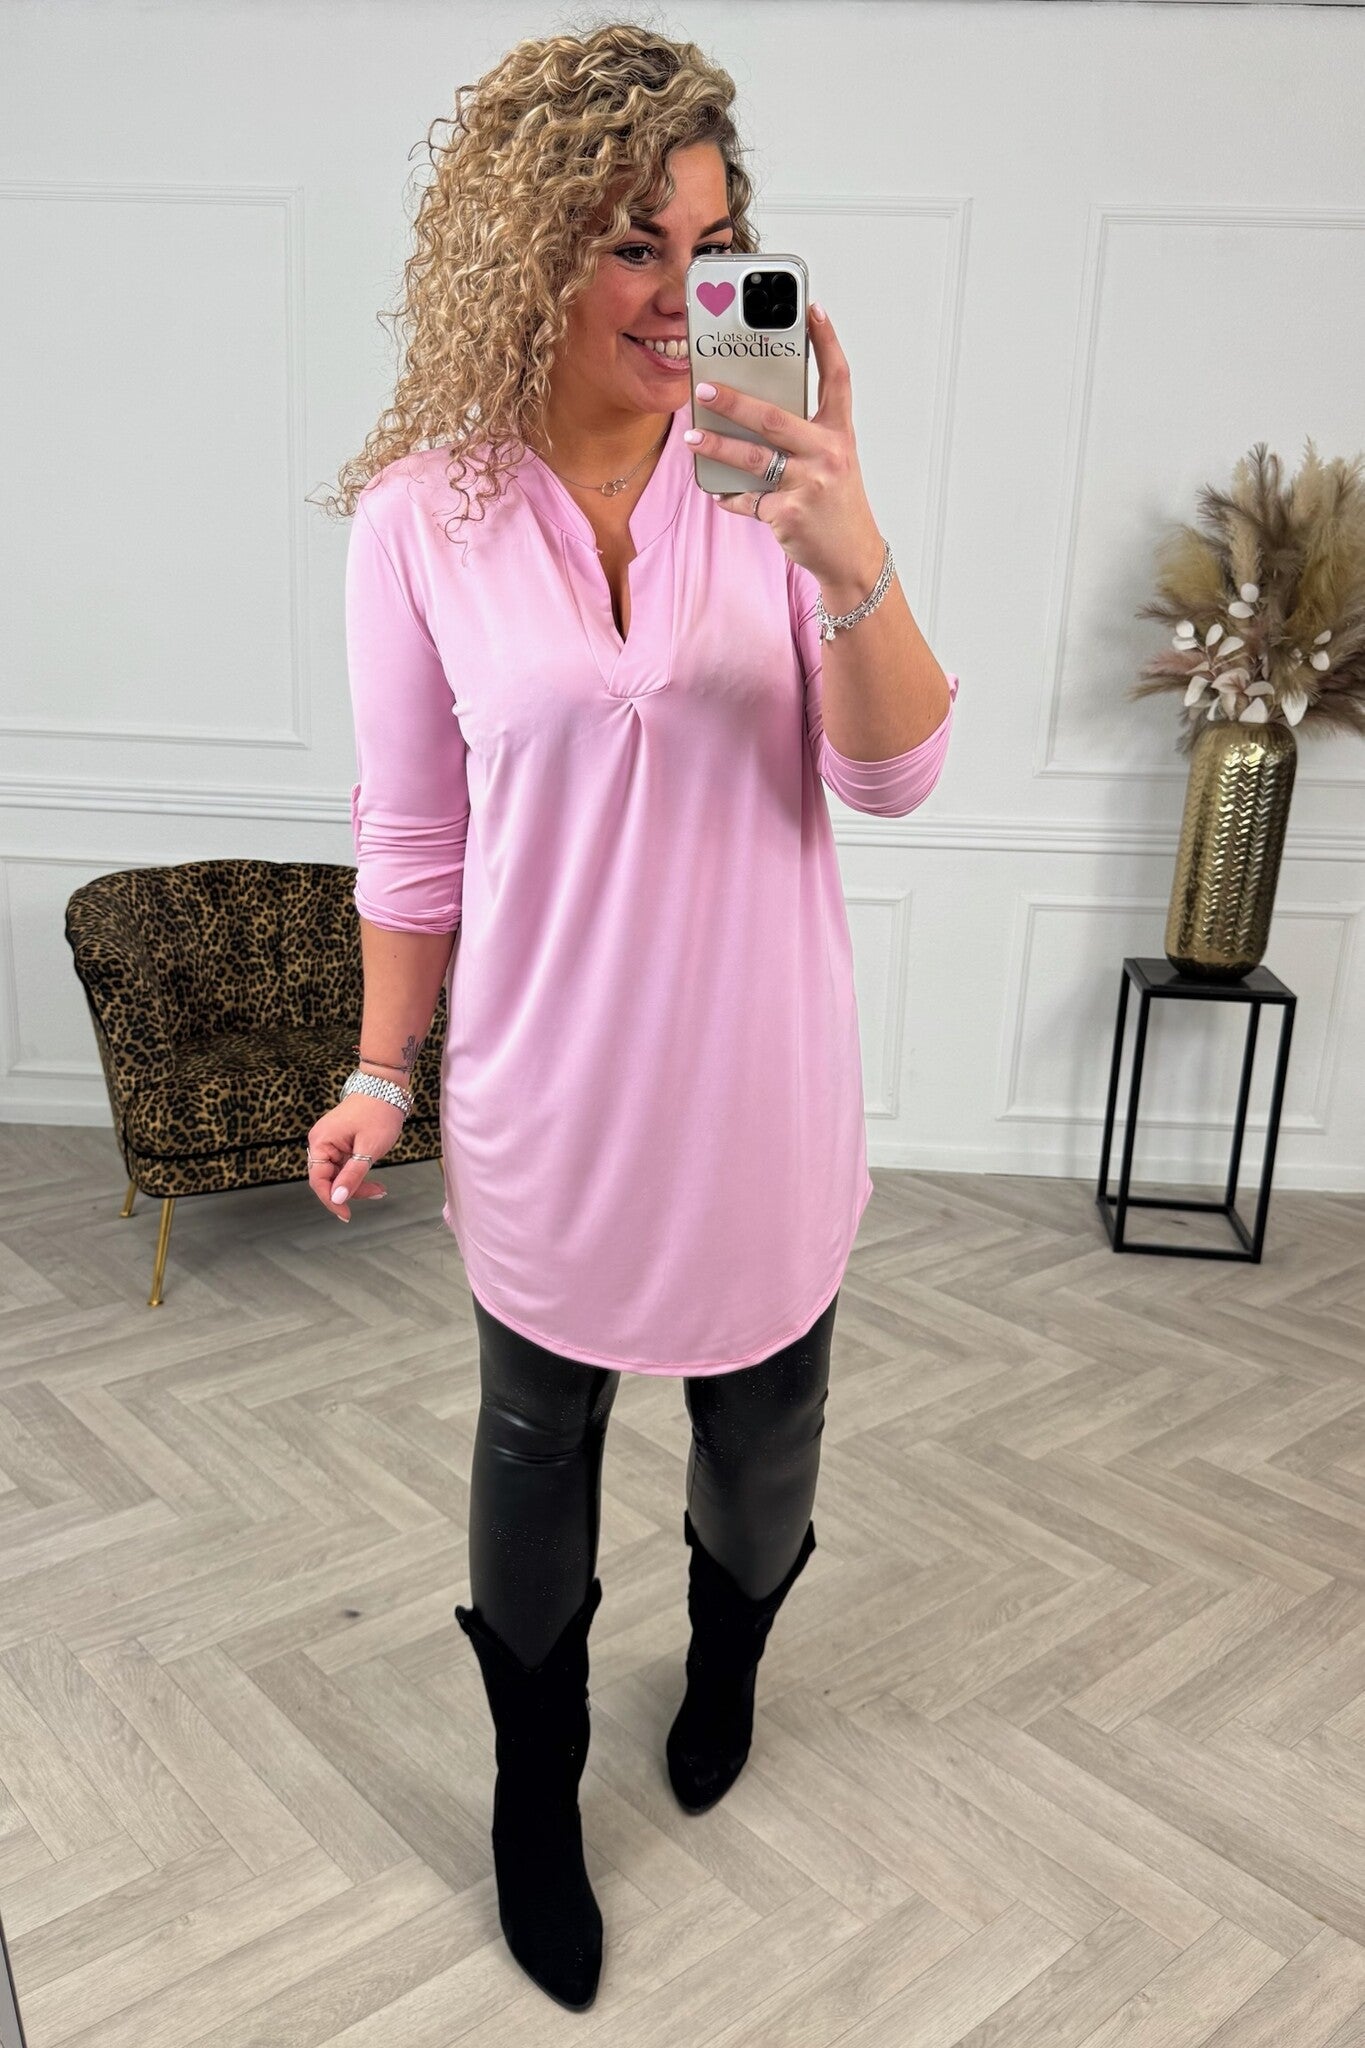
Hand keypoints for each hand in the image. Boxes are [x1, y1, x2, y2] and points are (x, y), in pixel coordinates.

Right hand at [306, 1100, 403, 1221]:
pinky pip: (344, 1167)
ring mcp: (329, 1142)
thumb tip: (337, 1198)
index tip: (347, 1214)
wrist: (387, 1087)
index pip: (318, 1180)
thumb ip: (352, 1175)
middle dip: (350, 1191)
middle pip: (328, 1180)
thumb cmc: (379, 1112)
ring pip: (338, 1175)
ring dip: (357, 1185)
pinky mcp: (340, 1143)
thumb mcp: (369, 1148)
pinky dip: (358, 1175)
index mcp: (321, 1142)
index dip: (331, 1200)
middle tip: (377, 1193)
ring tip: (380, 1189)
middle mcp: (320, 1142)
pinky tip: (374, 1181)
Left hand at [688, 302, 881, 585]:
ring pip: (753, 459)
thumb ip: (802, 435)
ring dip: (718, 447)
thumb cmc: (836, 502)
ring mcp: (809, 485)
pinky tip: (718, 491)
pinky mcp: (789, 514)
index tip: (812, 309)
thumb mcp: (832, 461)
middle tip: (703, 389)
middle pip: (774, 418)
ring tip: (692, 438)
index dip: (826, 342)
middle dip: (734, 401)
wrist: (852, 556)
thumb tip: (750, 411)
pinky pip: (748, 500)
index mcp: (839, 434)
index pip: (837, 378)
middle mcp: (828, 454)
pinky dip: (730, 496)